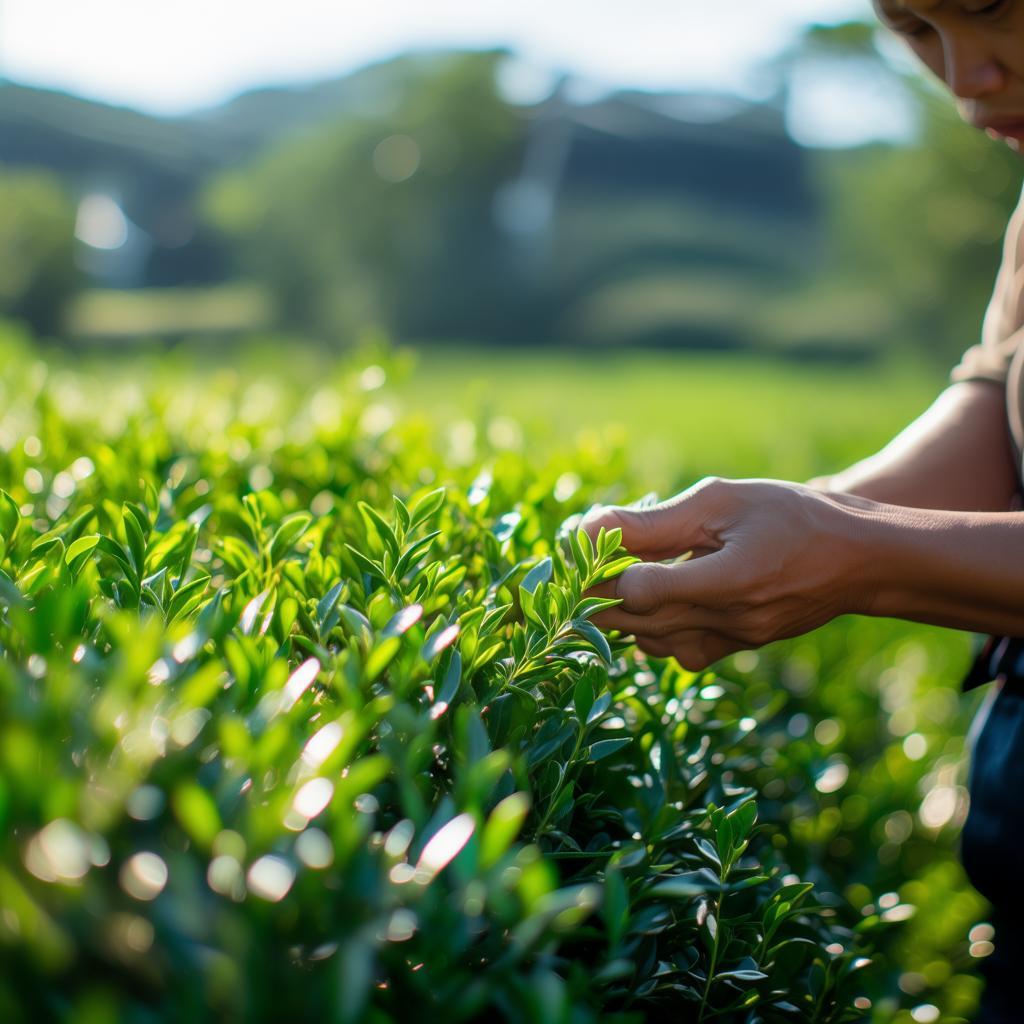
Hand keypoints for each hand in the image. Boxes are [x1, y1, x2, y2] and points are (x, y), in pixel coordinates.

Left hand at [581, 477, 873, 670]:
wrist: (860, 559)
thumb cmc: (793, 516)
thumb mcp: (724, 501)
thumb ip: (654, 521)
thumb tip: (588, 527)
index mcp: (729, 580)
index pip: (639, 591)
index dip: (604, 569)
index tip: (588, 544)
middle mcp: (729, 621)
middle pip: (635, 621)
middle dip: (598, 594)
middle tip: (577, 566)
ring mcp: (734, 641)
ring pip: (651, 641)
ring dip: (623, 613)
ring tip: (611, 577)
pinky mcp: (738, 648)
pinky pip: (678, 653)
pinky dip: (655, 631)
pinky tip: (656, 600)